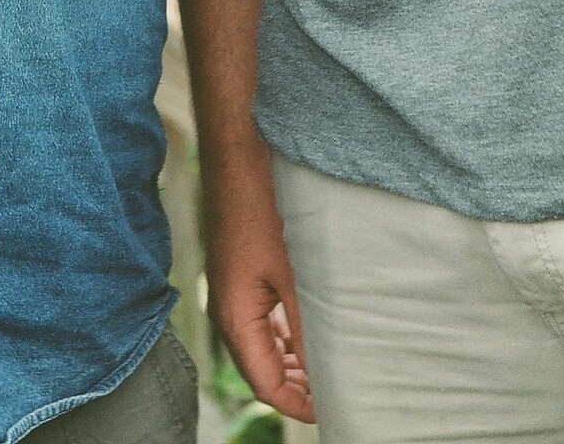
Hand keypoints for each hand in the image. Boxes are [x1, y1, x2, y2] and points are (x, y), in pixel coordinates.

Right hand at [203, 152, 313, 423]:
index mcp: (234, 316)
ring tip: (328, 369)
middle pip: (261, 369)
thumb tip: (324, 369)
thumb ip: (306, 324)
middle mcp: (227, 310)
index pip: (265, 383)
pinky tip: (308, 334)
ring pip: (261, 345)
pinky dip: (284, 337)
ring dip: (292, 362)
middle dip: (296, 387)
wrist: (239, 154)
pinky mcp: (240, 274)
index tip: (332, 409)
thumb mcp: (292, 271)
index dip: (298, 404)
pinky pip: (259, 321)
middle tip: (336, 393)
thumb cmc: (262, 207)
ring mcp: (232, 291)